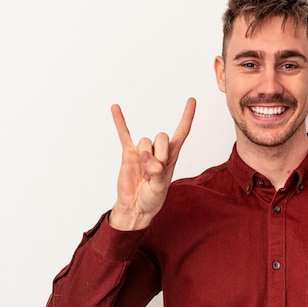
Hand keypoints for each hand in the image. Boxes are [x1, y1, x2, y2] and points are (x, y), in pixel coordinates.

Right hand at [108, 98, 195, 230]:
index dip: (187, 116)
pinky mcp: (128, 154)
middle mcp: (158, 150)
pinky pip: (124, 134)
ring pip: (145, 141)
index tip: (192, 100)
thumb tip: (147, 159)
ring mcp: (142, 151)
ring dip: (145, 157)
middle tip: (155, 171)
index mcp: (172, 155)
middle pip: (161, 136)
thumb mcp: (160, 188)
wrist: (136, 206)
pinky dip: (120, 122)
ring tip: (144, 173)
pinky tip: (116, 108)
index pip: (182, 131)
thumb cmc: (152, 198)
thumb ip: (157, 172)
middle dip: (159, 153)